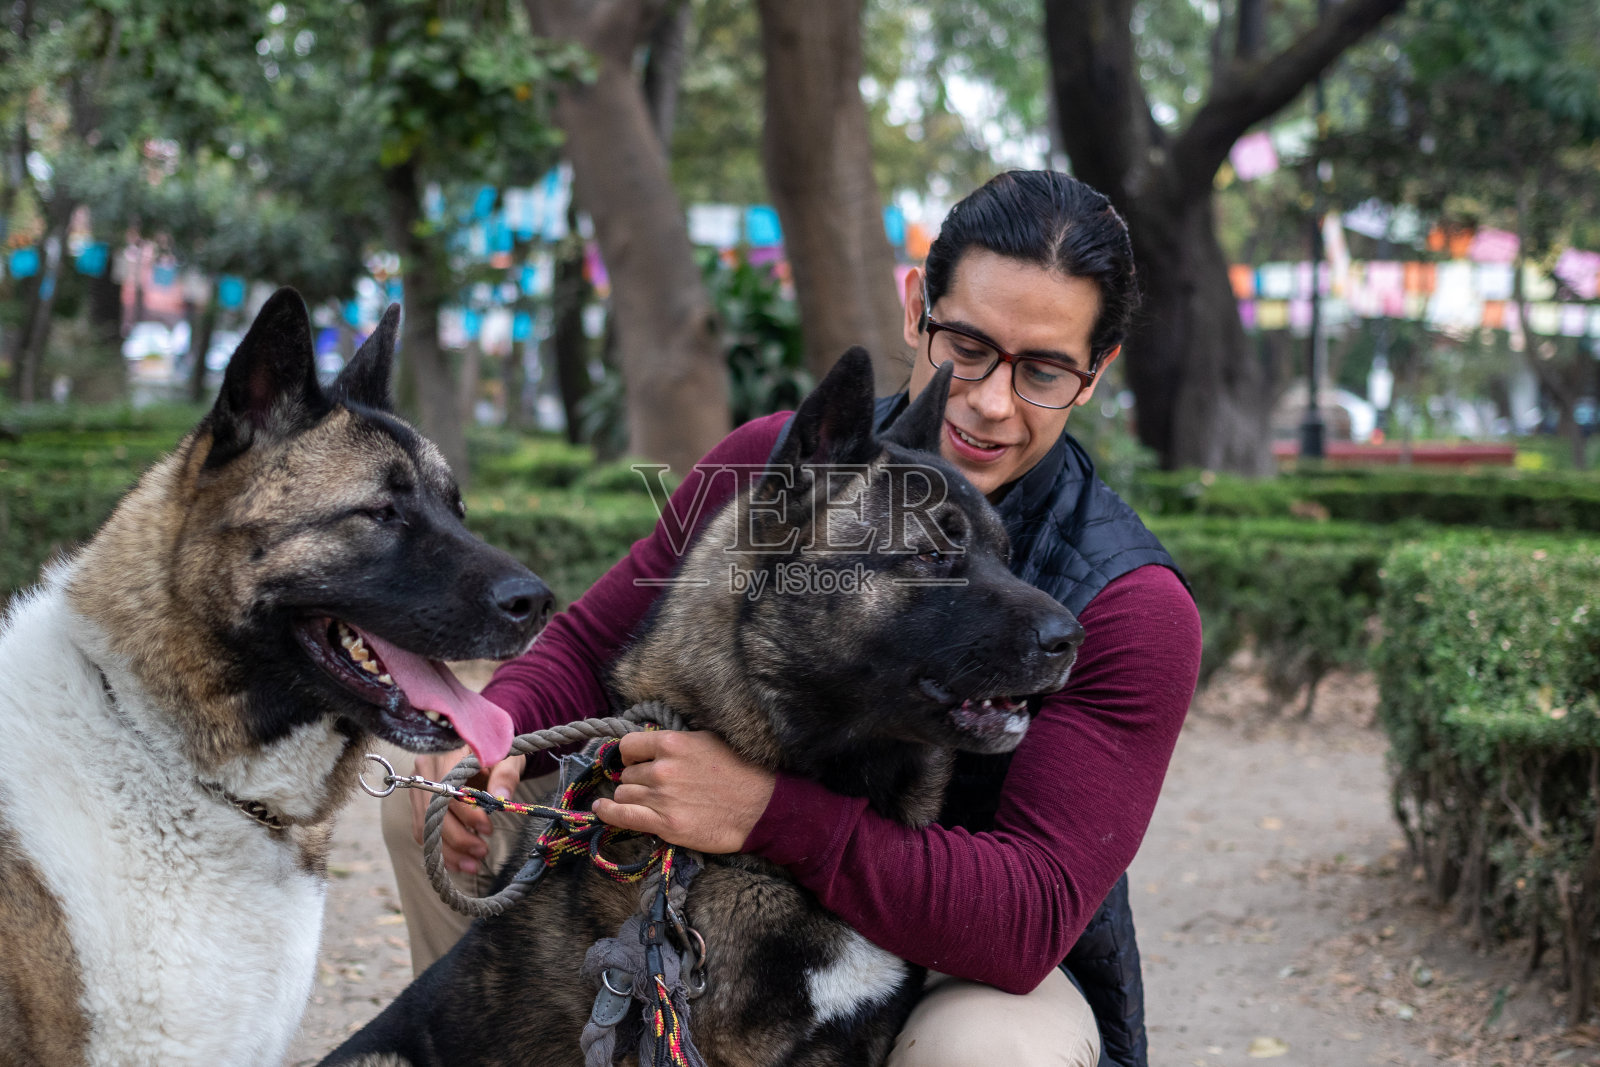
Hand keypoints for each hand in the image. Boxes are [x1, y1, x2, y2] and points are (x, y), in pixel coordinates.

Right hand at [408, 748, 526, 873]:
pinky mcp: (418, 802)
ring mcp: (418, 787)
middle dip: (458, 839)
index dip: (467, 814)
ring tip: (472, 865)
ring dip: (447, 851)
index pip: (449, 791)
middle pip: (433, 813)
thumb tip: (501, 799)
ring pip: (425, 826)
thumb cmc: (498, 753)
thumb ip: (505, 775)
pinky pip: (422, 830)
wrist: (484, 749)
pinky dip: (439, 849)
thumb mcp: (508, 757)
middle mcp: (425, 769)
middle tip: (482, 852)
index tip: (488, 829)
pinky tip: (457, 862)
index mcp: (446, 753)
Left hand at [591, 730, 775, 853]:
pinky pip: (622, 816)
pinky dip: (608, 812)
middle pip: (628, 773)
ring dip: (632, 797)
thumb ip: (676, 743)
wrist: (761, 807)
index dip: (631, 755)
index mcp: (672, 743)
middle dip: (637, 779)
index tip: (636, 762)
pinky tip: (602, 809)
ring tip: (648, 801)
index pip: (629, 746)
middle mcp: (662, 769)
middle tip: (656, 787)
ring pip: (624, 793)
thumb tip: (650, 746)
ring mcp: (662, 798)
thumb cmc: (740, 771)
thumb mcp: (707, 741)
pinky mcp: (665, 824)